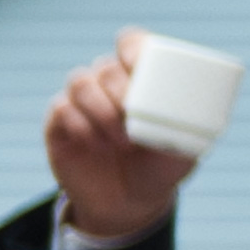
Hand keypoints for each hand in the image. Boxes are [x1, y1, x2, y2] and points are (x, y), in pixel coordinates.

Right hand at [45, 38, 197, 243]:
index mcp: (141, 80)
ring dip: (101, 109)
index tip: (139, 62)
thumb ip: (187, 129)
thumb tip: (192, 109)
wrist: (128, 205)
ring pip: (80, 82)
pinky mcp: (58, 123)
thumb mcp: (184, 153)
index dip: (133, 46)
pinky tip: (96, 144)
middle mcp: (109, 85)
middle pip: (107, 66)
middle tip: (134, 122)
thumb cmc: (160, 170)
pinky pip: (61, 108)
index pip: (131, 43)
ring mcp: (82, 103)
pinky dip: (80, 125)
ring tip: (120, 140)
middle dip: (120, 91)